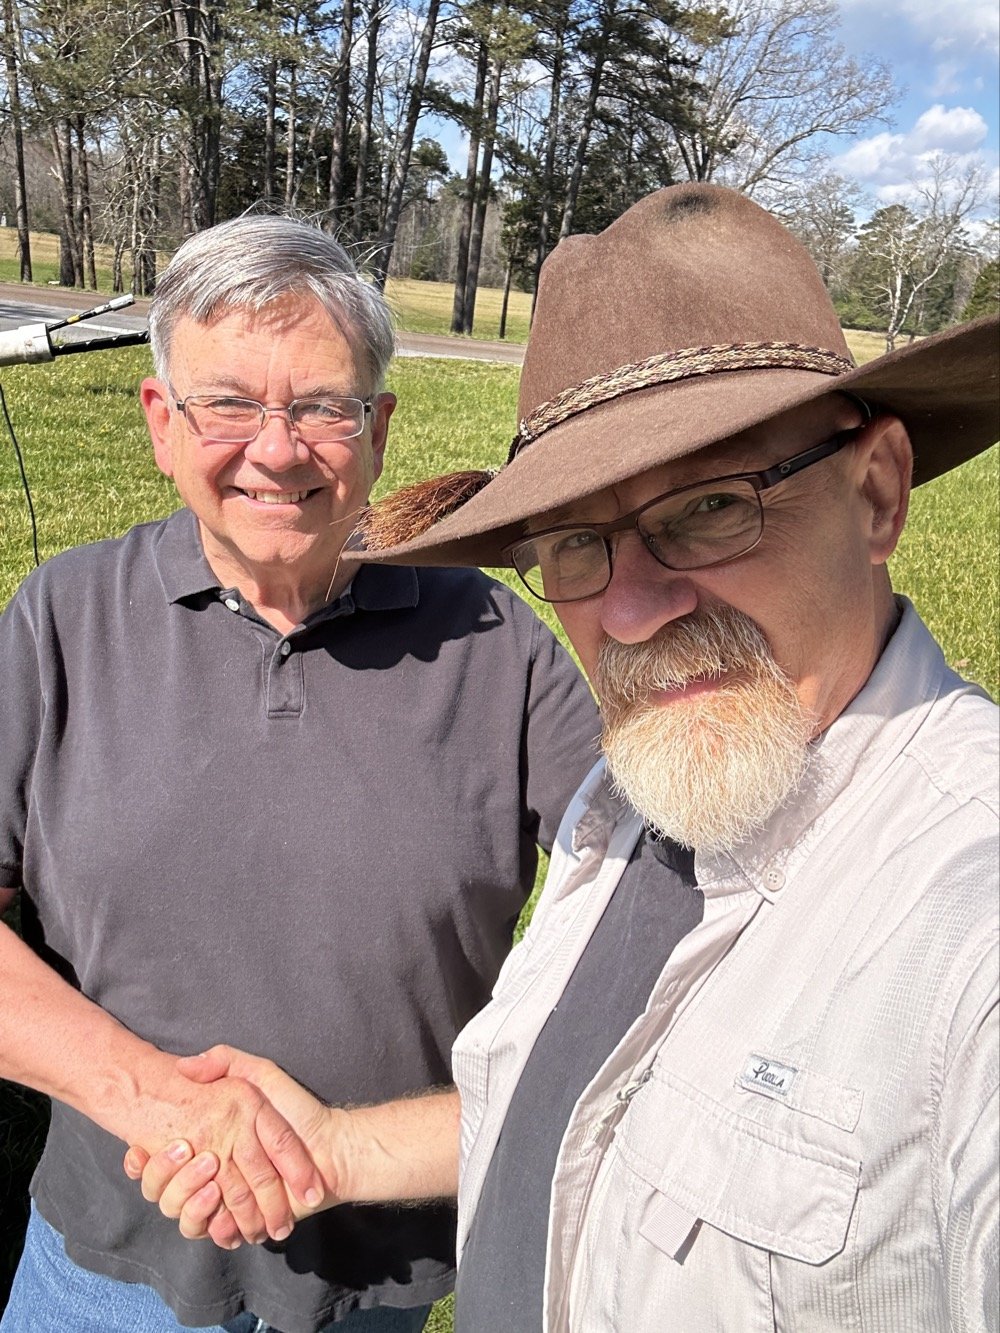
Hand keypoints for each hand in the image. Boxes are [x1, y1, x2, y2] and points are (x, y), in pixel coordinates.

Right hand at [125, 1046, 343, 1247]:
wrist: (330, 1148)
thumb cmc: (297, 1109)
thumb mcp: (260, 1075)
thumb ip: (226, 1062)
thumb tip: (183, 1066)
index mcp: (207, 1139)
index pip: (160, 1154)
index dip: (143, 1158)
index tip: (137, 1148)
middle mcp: (208, 1171)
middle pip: (163, 1185)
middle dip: (165, 1174)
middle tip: (182, 1152)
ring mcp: (220, 1199)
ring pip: (178, 1210)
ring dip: (186, 1197)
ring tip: (211, 1182)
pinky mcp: (235, 1222)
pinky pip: (206, 1230)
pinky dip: (208, 1221)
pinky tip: (217, 1209)